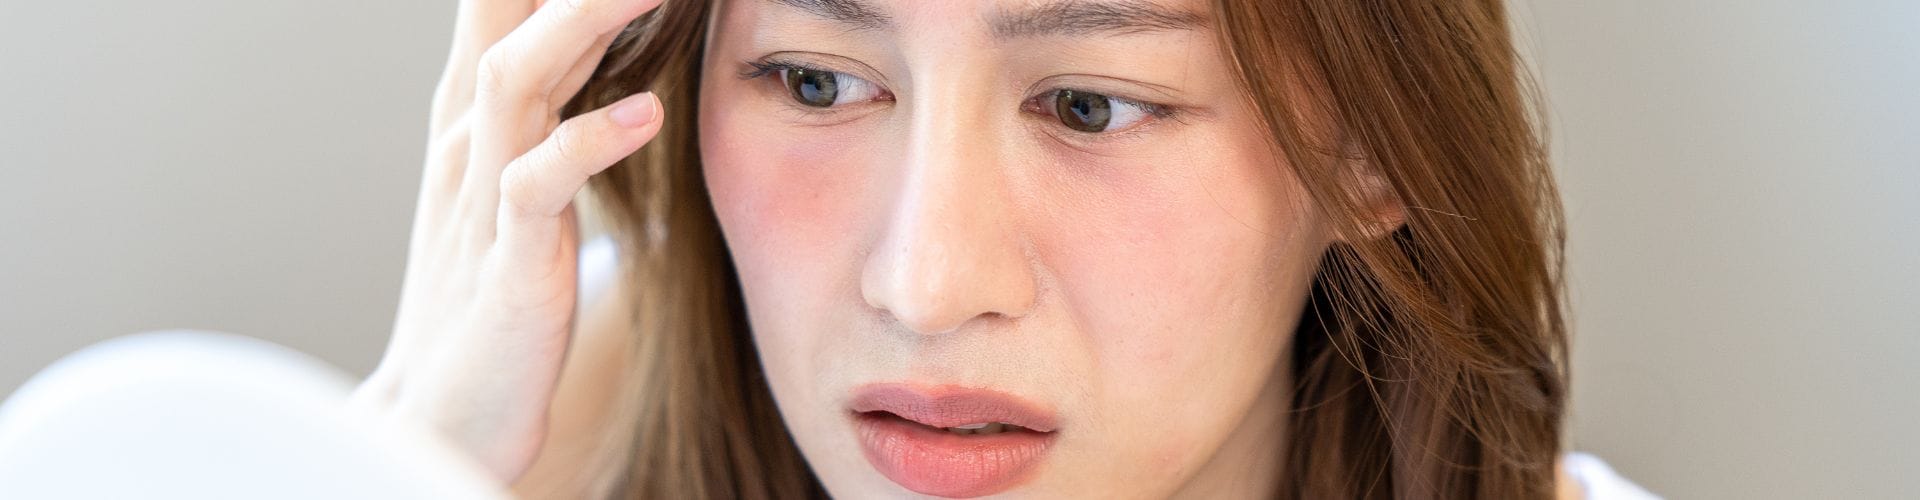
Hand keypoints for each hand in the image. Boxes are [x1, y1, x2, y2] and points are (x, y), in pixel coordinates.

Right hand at [352, 0, 665, 481]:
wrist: (446, 408)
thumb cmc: (494, 287)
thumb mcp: (518, 172)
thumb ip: (550, 97)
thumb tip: (590, 32)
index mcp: (477, 108)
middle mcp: (471, 134)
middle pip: (508, 11)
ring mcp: (481, 194)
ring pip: (517, 76)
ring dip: (586, 20)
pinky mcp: (508, 261)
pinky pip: (538, 184)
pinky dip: (588, 141)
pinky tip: (647, 111)